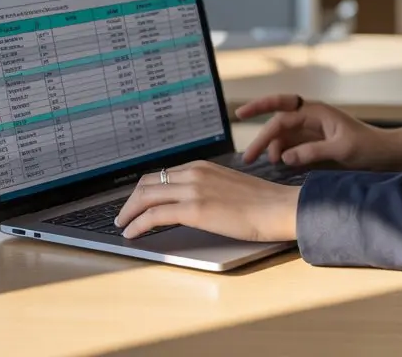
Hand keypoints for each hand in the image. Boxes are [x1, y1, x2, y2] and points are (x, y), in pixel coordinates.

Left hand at [115, 161, 299, 240]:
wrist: (278, 208)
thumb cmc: (262, 203)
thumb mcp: (230, 186)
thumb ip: (210, 188)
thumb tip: (196, 203)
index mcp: (204, 166)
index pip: (163, 174)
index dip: (145, 189)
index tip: (138, 202)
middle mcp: (195, 173)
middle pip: (148, 182)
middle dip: (131, 200)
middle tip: (124, 214)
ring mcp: (193, 189)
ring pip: (146, 196)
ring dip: (128, 212)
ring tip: (123, 225)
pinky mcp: (194, 209)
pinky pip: (154, 215)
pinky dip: (137, 224)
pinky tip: (132, 233)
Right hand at [236, 94, 401, 175]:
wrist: (386, 156)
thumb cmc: (368, 147)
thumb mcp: (341, 149)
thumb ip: (312, 152)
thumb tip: (284, 157)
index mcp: (317, 112)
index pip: (282, 109)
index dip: (260, 109)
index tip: (240, 114)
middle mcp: (312, 119)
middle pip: (278, 124)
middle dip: (262, 139)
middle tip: (248, 158)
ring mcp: (312, 133)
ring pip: (283, 137)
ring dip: (273, 149)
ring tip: (269, 164)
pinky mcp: (315, 146)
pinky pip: (292, 148)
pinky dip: (283, 155)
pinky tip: (279, 166)